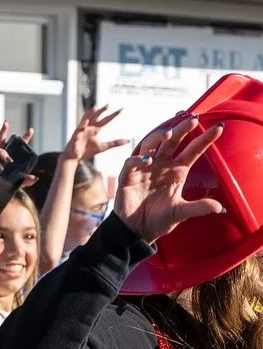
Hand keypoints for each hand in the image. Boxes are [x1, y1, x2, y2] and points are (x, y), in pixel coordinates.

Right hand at [0, 122, 34, 183]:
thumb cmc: (5, 187)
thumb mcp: (18, 184)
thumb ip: (26, 180)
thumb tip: (35, 177)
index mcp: (9, 158)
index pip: (17, 146)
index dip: (24, 138)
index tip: (31, 130)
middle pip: (0, 141)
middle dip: (3, 131)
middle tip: (6, 123)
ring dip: (1, 152)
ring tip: (7, 159)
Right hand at [65, 104, 127, 163]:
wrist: (74, 156)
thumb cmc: (87, 149)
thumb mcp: (103, 147)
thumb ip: (114, 143)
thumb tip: (128, 140)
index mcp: (95, 129)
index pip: (105, 120)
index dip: (113, 116)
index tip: (121, 110)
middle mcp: (87, 128)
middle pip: (95, 117)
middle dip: (101, 111)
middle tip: (108, 105)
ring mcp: (80, 132)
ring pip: (84, 121)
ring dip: (89, 114)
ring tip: (94, 109)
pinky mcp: (74, 140)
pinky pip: (76, 137)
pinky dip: (78, 134)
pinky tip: (80, 132)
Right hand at [113, 118, 223, 243]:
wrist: (136, 229)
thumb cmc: (159, 219)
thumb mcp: (180, 213)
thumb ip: (198, 208)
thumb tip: (219, 208)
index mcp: (177, 170)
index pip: (193, 150)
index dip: (205, 139)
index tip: (219, 127)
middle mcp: (162, 164)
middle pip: (172, 141)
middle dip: (182, 128)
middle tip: (193, 118)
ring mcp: (145, 168)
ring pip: (151, 144)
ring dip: (159, 136)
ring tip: (169, 133)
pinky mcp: (128, 176)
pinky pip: (132, 163)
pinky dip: (138, 160)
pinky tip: (147, 159)